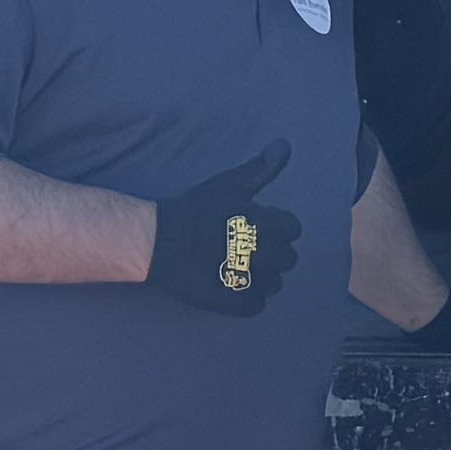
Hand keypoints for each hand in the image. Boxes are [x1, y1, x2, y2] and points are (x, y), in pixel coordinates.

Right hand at [147, 143, 298, 315]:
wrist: (157, 241)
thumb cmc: (195, 209)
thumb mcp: (230, 184)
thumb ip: (262, 168)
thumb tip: (286, 144)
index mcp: (269, 224)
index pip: (293, 229)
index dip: (276, 227)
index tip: (255, 227)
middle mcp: (266, 254)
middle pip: (287, 258)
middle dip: (271, 252)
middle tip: (245, 248)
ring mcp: (252, 281)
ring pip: (274, 283)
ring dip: (261, 276)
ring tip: (237, 268)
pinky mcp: (235, 303)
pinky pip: (257, 305)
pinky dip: (247, 298)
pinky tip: (231, 286)